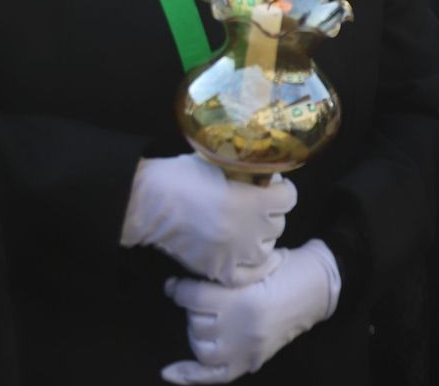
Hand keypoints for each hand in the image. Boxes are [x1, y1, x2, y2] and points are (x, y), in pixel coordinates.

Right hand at [121, 154, 295, 287]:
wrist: (150, 202)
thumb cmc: (183, 176)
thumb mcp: (224, 163)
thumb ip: (248, 171)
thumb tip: (265, 175)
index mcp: (254, 200)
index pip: (288, 198)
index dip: (281, 190)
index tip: (271, 186)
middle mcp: (250, 230)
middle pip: (278, 224)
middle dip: (269, 213)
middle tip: (253, 206)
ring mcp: (235, 253)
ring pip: (266, 249)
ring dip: (262, 238)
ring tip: (249, 228)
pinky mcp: (218, 269)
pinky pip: (249, 276)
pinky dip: (258, 269)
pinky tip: (265, 260)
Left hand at [161, 239, 340, 383]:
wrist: (319, 288)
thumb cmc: (289, 268)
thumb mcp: (256, 263)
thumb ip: (223, 273)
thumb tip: (180, 285)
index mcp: (244, 300)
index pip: (193, 298)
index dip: (180, 289)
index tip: (175, 284)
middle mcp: (242, 330)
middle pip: (195, 322)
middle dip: (195, 308)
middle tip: (206, 296)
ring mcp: (246, 351)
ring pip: (200, 346)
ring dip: (197, 330)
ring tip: (208, 317)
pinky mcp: (250, 362)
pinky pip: (213, 376)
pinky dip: (189, 375)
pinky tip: (168, 372)